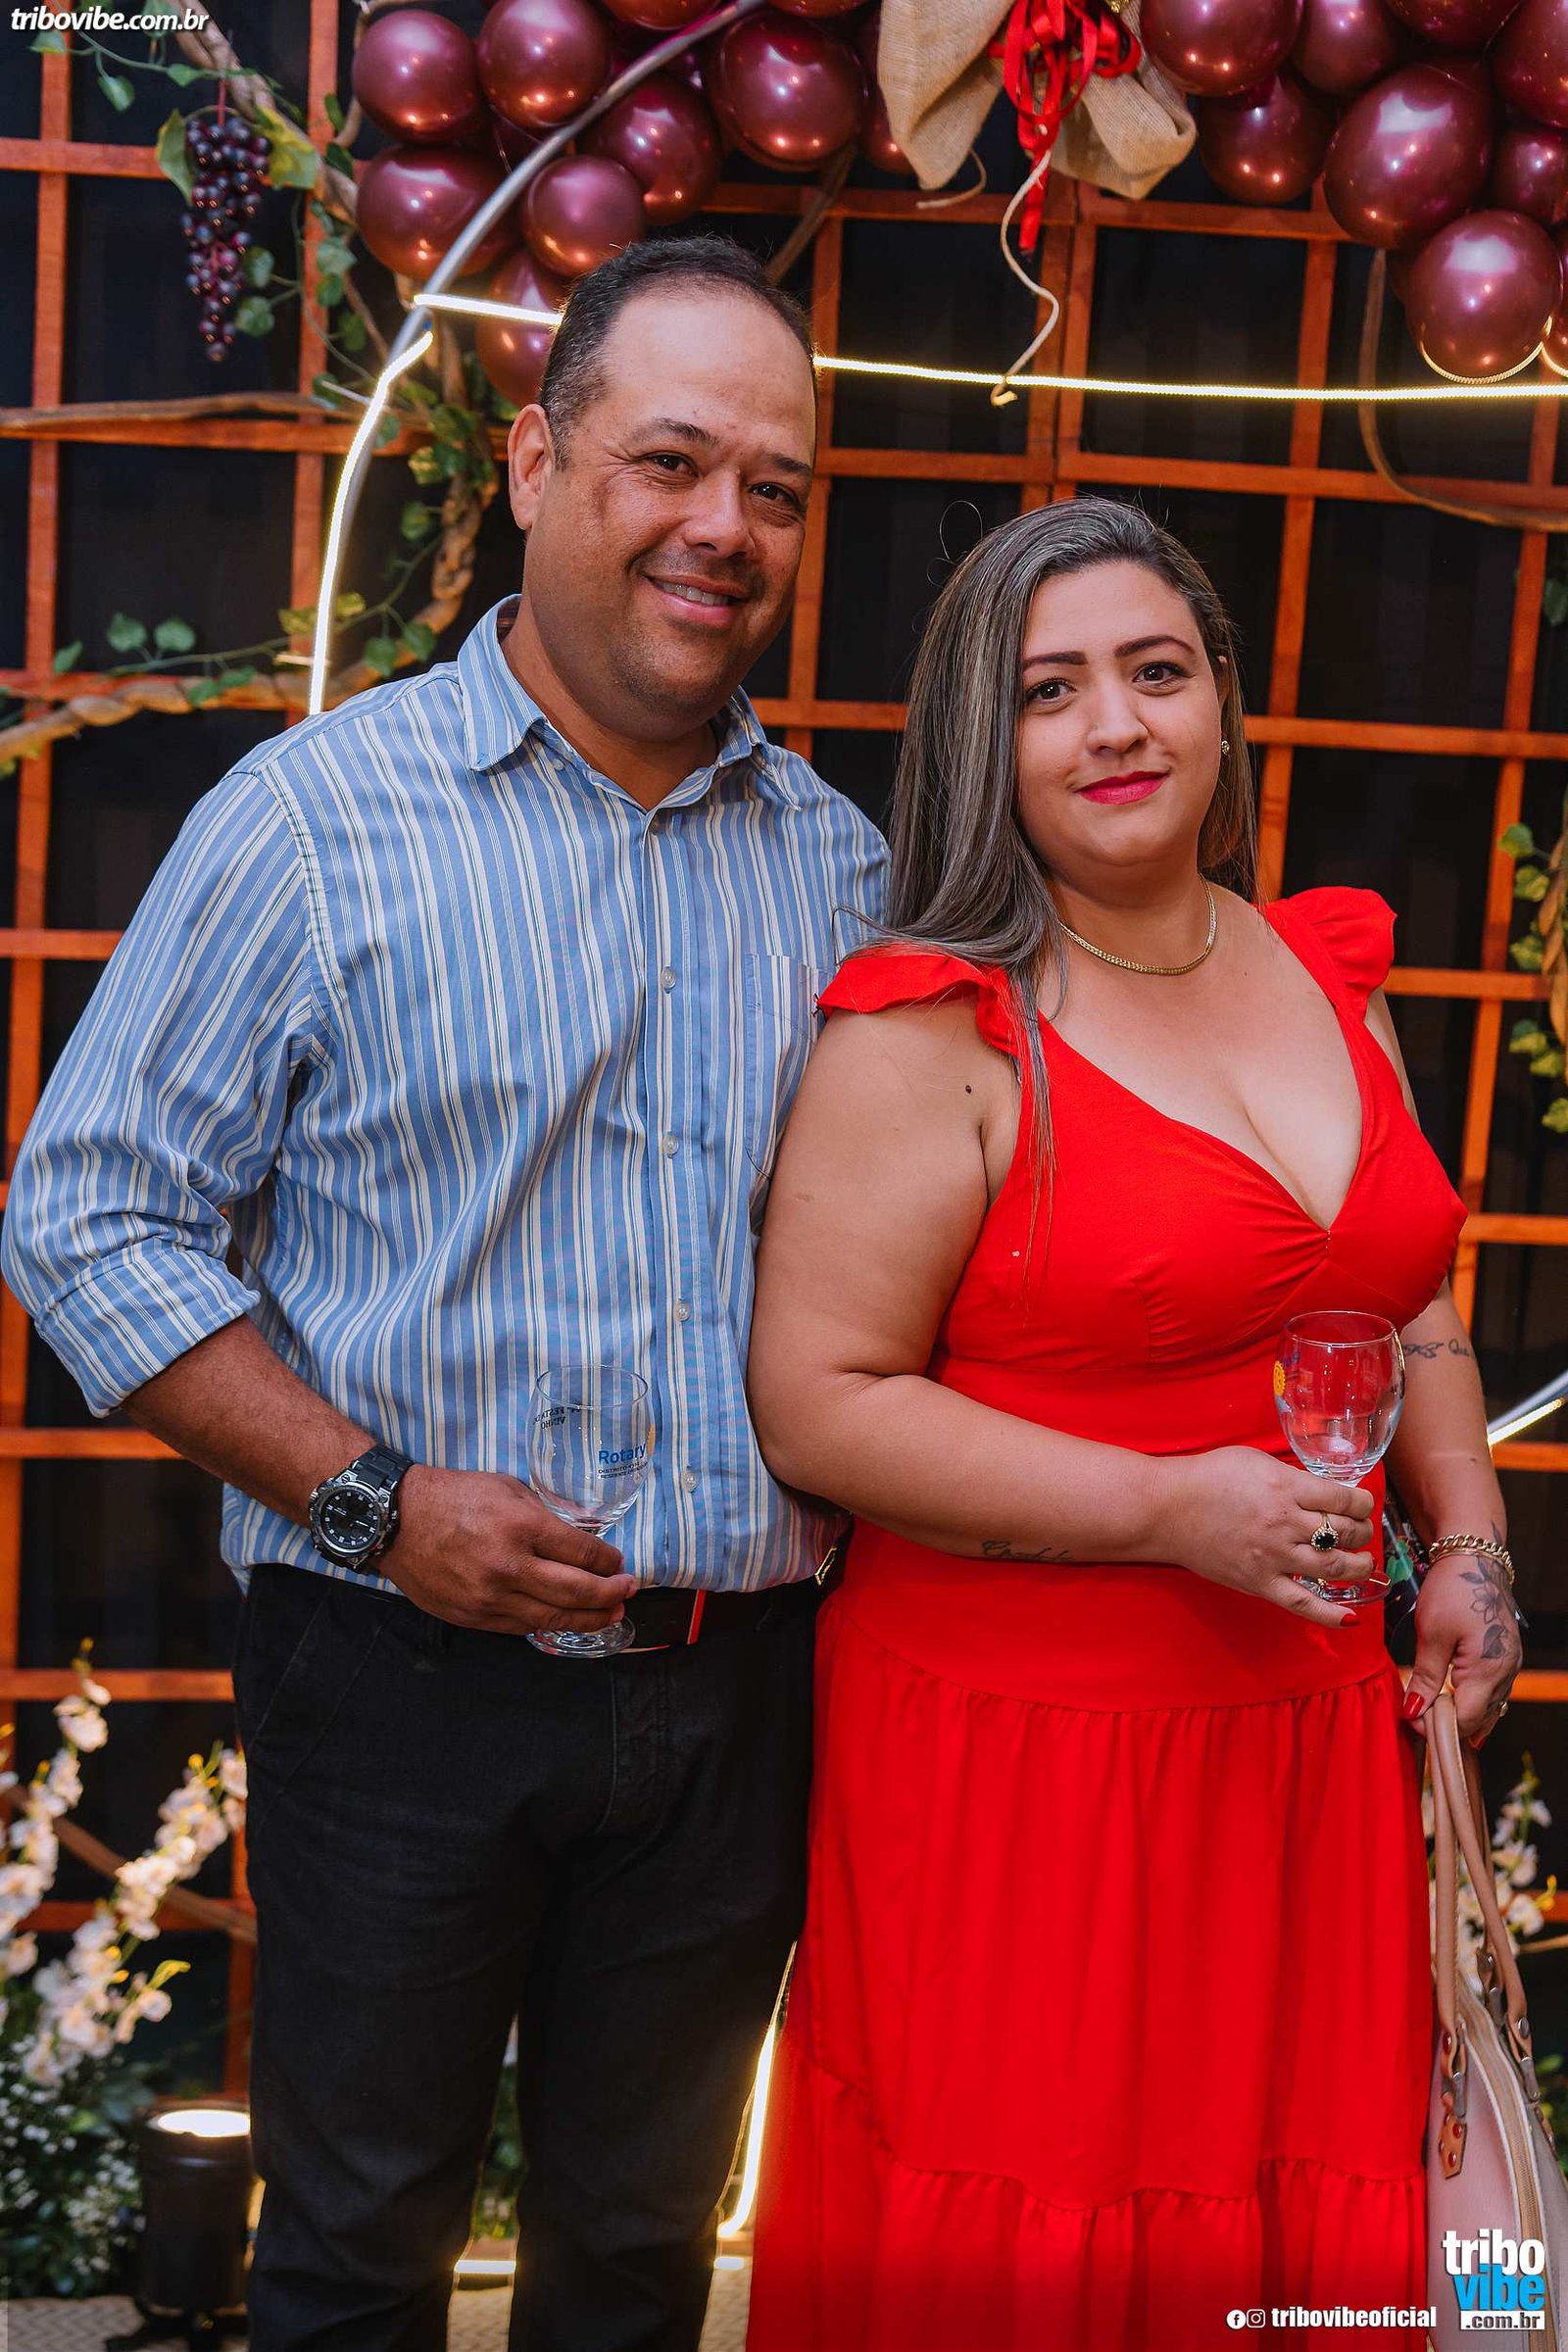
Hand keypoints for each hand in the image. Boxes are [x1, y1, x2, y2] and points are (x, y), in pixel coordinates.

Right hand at [385, 1464, 636, 1635]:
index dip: (608, 1562)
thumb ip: (544, 1515)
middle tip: (628, 1593)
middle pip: (575, 1591)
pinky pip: (519, 1626)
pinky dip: (547, 1624)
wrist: (395, 1520)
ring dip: (587, 1619)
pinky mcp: (472, 1616)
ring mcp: (490, 1596)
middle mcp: (509, 1566)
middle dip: (609, 1594)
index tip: (619, 1563)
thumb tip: (578, 1538)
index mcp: (522, 1527)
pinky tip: (564, 1619)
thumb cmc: (453, 1496)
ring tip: (610, 1617)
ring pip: (551, 1617)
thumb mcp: (507, 1488)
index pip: (582, 1553)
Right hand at [1154, 1446, 1377, 1627]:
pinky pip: (1302, 1604)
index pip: (1343, 1498)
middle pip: (1344, 1531)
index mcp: (1284, 1488)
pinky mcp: (1259, 1583)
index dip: (1362, 1501)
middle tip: (1361, 1529)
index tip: (1363, 1502)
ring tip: (1360, 1560)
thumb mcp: (1256, 1462)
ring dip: (1357, 1564)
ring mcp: (1272, 1557)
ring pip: (1333, 1567)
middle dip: (1362, 1530)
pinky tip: (1351, 1617)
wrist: (1167, 1508)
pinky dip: (1330, 1614)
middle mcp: (1284, 1523)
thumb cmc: (1208, 1478)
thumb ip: (1292, 1477)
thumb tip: (1324, 1493)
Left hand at [1403, 1551, 1521, 1744]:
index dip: (1436, 1726)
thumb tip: (1414, 1713)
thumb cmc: (1453, 1590)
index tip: (1411, 1720)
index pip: (1464, 1718)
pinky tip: (1455, 1704)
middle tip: (1418, 1720)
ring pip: (1489, 1710)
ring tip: (1432, 1717)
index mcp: (1488, 1669)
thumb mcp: (1431, 1634)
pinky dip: (1474, 1703)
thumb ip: (1426, 1678)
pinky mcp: (1506, 1659)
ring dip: (1463, 1717)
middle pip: (1479, 1719)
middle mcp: (1506, 1673)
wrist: (1475, 1559)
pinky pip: (1493, 1694)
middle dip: (1449, 1726)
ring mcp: (1510, 1666)